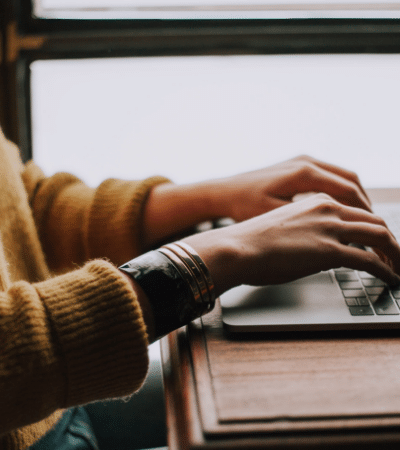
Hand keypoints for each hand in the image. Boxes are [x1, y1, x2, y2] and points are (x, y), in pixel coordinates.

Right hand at [183, 194, 399, 296]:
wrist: (237, 247)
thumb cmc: (253, 241)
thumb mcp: (286, 226)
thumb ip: (309, 230)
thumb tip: (321, 250)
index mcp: (317, 201)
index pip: (357, 212)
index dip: (374, 228)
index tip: (380, 243)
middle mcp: (327, 208)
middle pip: (375, 221)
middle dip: (392, 241)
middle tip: (397, 257)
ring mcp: (330, 228)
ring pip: (380, 236)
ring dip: (395, 254)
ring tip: (399, 268)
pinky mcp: (329, 250)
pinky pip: (370, 260)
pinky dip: (386, 270)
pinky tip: (390, 279)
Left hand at [216, 155, 371, 221]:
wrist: (224, 192)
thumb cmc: (243, 205)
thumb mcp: (275, 216)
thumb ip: (307, 218)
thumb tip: (336, 228)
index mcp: (303, 173)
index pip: (346, 190)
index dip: (363, 210)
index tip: (372, 226)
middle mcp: (306, 161)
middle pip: (350, 179)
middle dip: (363, 202)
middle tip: (371, 224)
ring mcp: (302, 160)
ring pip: (341, 175)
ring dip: (354, 195)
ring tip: (361, 217)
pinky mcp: (297, 165)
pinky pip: (329, 175)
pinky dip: (340, 190)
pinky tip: (341, 207)